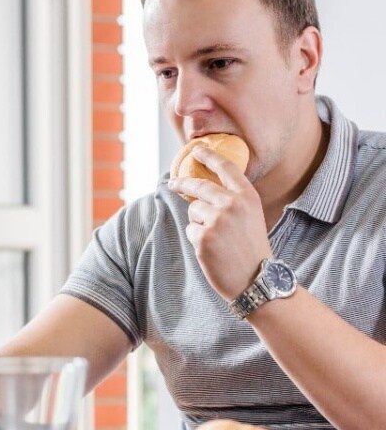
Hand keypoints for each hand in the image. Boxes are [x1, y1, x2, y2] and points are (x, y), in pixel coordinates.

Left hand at [168, 146, 272, 300]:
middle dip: (182, 183)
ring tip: (216, 239)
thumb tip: (203, 187)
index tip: (196, 149)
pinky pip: (190, 230)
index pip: (226, 167)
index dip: (209, 156)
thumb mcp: (251, 216)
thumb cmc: (252, 249)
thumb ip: (232, 200)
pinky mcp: (203, 238)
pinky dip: (197, 240)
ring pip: (193, 211)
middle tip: (173, 183)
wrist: (257, 280)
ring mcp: (217, 221)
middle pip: (198, 186)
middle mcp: (232, 204)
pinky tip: (212, 250)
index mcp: (247, 196)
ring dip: (198, 223)